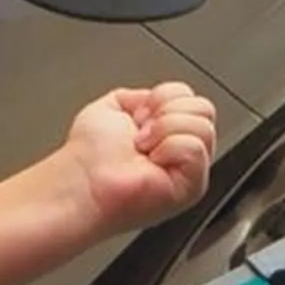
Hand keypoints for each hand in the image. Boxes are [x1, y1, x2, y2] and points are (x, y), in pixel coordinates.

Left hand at [63, 83, 217, 234]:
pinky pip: (196, 148)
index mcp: (167, 134)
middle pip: (204, 108)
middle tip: (141, 132)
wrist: (80, 182)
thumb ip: (141, 97)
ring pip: (203, 126)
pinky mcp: (191, 188)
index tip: (138, 116)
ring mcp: (189, 172)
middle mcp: (181, 152)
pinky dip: (170, 145)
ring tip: (143, 146)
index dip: (163, 96)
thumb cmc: (89, 157)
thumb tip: (161, 98)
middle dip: (167, 109)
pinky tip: (151, 159)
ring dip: (165, 128)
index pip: (192, 98)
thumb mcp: (115, 105)